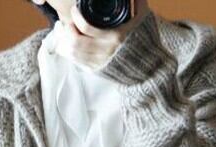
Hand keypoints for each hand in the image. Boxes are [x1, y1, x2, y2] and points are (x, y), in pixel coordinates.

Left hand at [35, 0, 150, 70]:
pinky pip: (77, 62)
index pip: (86, 27)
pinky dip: (69, 52)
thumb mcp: (142, 16)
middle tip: (68, 22)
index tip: (75, 9)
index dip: (76, 17)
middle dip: (67, 31)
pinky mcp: (97, 71)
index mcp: (114, 37)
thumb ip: (134, 1)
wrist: (151, 67)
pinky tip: (68, 44)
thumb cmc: (146, 40)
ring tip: (66, 31)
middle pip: (75, 43)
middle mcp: (105, 52)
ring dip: (65, 42)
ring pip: (73, 54)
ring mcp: (100, 63)